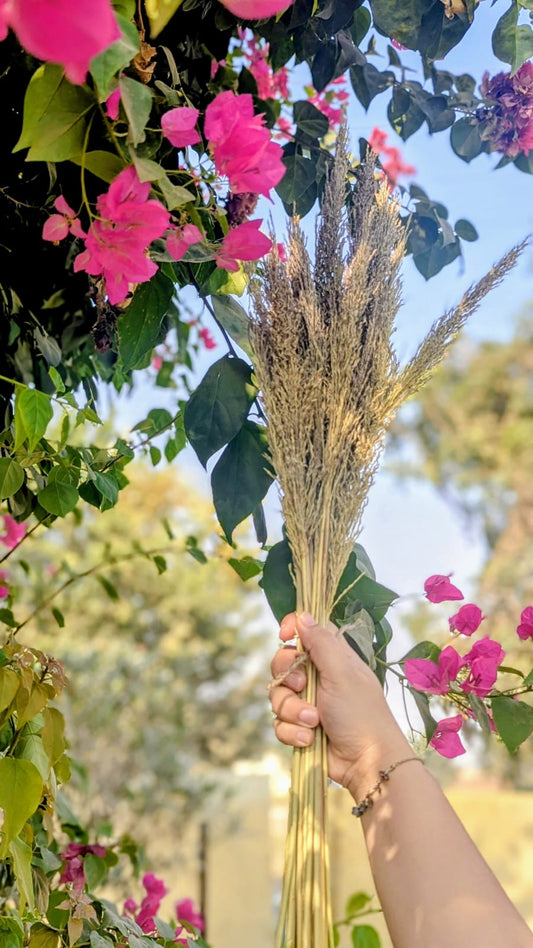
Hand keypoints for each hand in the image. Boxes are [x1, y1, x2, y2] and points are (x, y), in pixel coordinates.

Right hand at [270, 612, 410, 797]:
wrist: (366, 762)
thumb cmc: (361, 713)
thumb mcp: (342, 672)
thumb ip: (321, 643)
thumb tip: (302, 615)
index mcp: (332, 657)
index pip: (306, 631)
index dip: (291, 629)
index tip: (284, 636)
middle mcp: (318, 677)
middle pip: (283, 663)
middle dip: (288, 678)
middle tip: (304, 688)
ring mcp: (308, 703)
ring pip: (278, 696)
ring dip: (293, 711)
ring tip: (314, 722)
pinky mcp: (300, 727)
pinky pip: (279, 723)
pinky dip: (292, 731)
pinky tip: (309, 739)